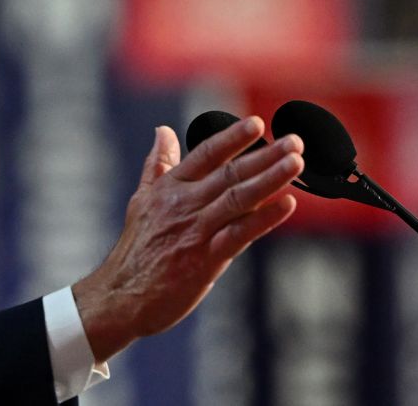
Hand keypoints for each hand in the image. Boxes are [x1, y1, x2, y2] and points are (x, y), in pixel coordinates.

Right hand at [71, 116, 302, 362]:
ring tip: (296, 163)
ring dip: (270, 179)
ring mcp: (196, 231)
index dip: (232, 138)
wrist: (121, 295)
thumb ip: (157, 165)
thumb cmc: (135, 249)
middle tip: (294, 141)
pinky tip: (286, 204)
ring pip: (238, 198)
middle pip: (230, 173)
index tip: (257, 123)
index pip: (206, 154)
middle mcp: (185, 204)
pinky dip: (264, 219)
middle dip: (265, 155)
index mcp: (170, 187)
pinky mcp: (205, 259)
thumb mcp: (142, 199)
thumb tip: (162, 130)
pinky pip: (239, 235)